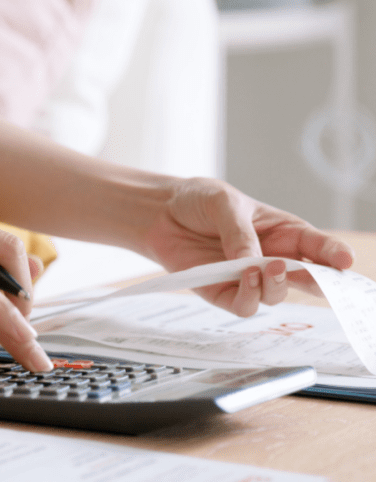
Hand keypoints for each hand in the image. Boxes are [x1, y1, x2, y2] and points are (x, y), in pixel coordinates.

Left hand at [145, 177, 354, 316]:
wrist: (160, 213)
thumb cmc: (198, 201)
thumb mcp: (224, 203)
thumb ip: (240, 232)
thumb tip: (254, 261)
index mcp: (283, 233)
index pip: (318, 247)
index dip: (335, 256)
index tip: (346, 261)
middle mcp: (271, 259)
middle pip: (306, 280)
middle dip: (318, 283)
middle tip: (317, 278)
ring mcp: (248, 278)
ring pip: (275, 296)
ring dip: (275, 286)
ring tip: (265, 267)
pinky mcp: (222, 292)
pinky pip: (243, 306)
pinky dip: (248, 296)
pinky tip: (244, 276)